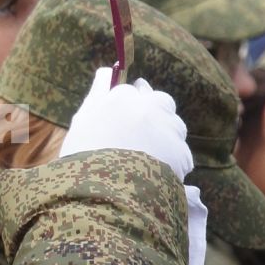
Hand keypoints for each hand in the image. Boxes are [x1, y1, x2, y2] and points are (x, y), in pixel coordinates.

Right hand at [59, 68, 192, 178]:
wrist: (103, 194)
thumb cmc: (83, 157)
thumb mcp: (83, 121)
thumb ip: (98, 92)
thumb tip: (106, 70)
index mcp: (122, 98)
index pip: (132, 91)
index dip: (127, 105)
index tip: (121, 121)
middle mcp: (150, 108)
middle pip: (161, 101)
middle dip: (154, 112)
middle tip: (139, 135)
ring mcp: (168, 130)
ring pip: (174, 126)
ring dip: (166, 136)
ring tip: (147, 158)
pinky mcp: (182, 154)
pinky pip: (182, 154)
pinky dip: (173, 162)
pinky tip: (156, 174)